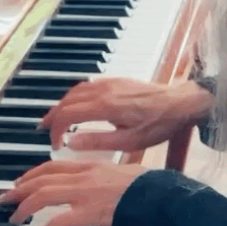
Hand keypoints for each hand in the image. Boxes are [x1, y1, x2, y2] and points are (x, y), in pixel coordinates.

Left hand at [0, 161, 146, 225]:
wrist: (161, 197)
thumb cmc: (150, 190)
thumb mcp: (126, 175)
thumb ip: (109, 180)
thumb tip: (103, 189)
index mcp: (94, 166)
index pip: (55, 165)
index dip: (34, 173)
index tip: (22, 181)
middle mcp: (85, 176)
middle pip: (43, 177)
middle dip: (19, 188)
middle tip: (5, 197)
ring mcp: (86, 193)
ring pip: (43, 195)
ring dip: (24, 207)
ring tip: (15, 219)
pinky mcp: (89, 212)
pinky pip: (58, 222)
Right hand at [41, 77, 213, 151]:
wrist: (181, 102)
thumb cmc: (159, 124)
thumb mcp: (131, 142)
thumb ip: (99, 142)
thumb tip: (72, 142)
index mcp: (106, 106)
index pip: (68, 114)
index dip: (56, 129)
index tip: (56, 144)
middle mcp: (104, 90)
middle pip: (67, 100)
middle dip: (53, 116)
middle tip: (45, 132)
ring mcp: (110, 83)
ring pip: (75, 90)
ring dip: (62, 105)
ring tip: (55, 120)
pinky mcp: (117, 80)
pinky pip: (88, 86)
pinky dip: (75, 96)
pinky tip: (76, 106)